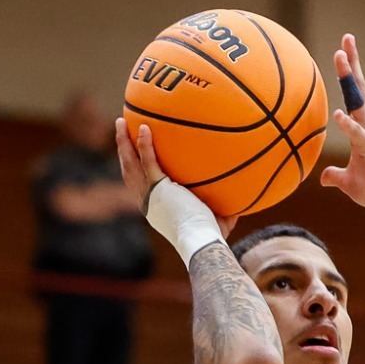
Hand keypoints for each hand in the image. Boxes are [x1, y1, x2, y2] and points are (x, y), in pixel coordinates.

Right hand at [114, 118, 237, 236]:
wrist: (202, 242)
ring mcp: (150, 196)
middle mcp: (148, 203)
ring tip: (120, 121)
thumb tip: (244, 199)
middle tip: (120, 129)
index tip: (135, 154)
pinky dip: (144, 144)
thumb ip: (226, 207)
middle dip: (123, 150)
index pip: (140, 185)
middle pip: (128, 172)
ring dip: (123, 142)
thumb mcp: (218, 219)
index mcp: (156, 209)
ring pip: (130, 164)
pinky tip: (144, 127)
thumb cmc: (211, 237)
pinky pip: (148, 161)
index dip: (135, 169)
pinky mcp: (157, 189)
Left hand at [318, 35, 364, 207]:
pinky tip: (338, 114)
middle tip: (346, 39)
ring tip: (340, 57)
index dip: (348, 73)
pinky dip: (348, 125)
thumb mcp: (346, 180)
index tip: (342, 50)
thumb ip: (334, 174)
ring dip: (349, 79)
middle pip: (359, 88)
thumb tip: (324, 177)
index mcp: (362, 125)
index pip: (354, 94)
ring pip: (359, 101)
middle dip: (351, 63)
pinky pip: (358, 135)